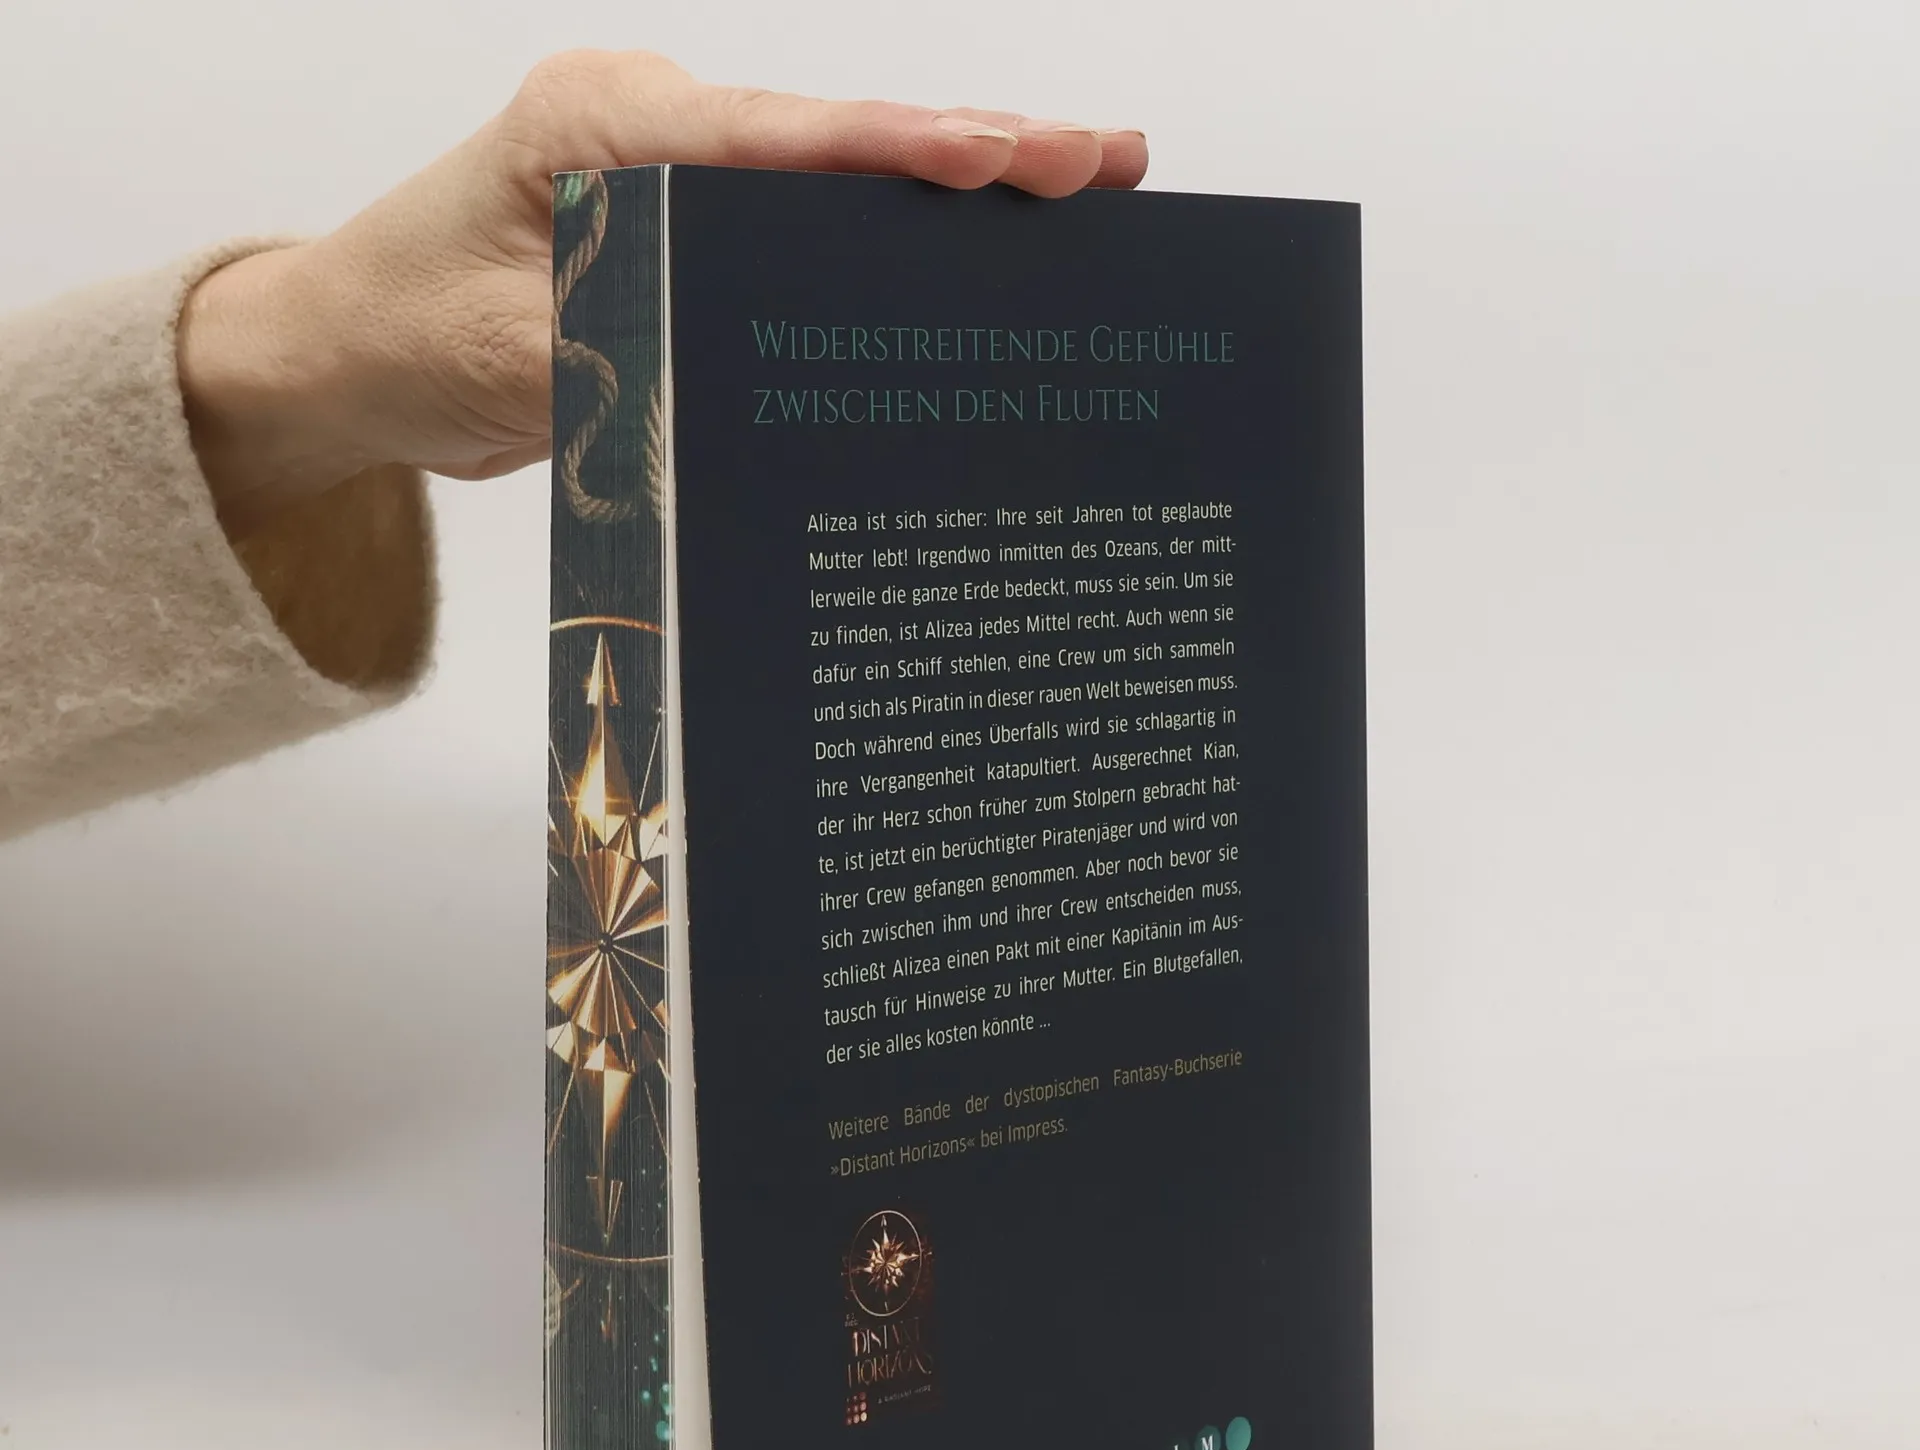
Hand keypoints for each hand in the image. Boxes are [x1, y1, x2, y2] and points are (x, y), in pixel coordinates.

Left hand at [179, 51, 1148, 535]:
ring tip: (1084, 184)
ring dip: (958, 186)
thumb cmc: (404, 334)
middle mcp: (655, 130)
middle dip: (972, 149)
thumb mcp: (507, 355)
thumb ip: (620, 351)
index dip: (890, 154)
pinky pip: (813, 226)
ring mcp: (682, 175)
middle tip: (1099, 161)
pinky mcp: (696, 229)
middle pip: (835, 141)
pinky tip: (988, 248)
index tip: (992, 157)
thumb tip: (741, 383)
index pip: (772, 139)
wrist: (352, 353)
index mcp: (600, 128)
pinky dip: (902, 235)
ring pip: (841, 177)